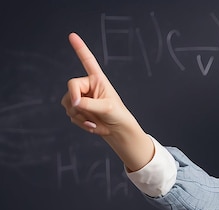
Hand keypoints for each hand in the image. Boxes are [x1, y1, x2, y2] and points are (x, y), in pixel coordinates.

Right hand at [61, 33, 152, 170]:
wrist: (118, 131)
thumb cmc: (118, 116)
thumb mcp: (107, 108)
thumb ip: (88, 103)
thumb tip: (72, 102)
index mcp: (98, 80)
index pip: (87, 61)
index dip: (80, 49)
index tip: (72, 35)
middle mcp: (87, 86)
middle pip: (70, 88)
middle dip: (78, 103)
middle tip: (91, 114)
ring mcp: (81, 97)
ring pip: (67, 103)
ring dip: (80, 116)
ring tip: (95, 122)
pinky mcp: (77, 109)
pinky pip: (70, 114)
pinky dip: (80, 123)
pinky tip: (93, 126)